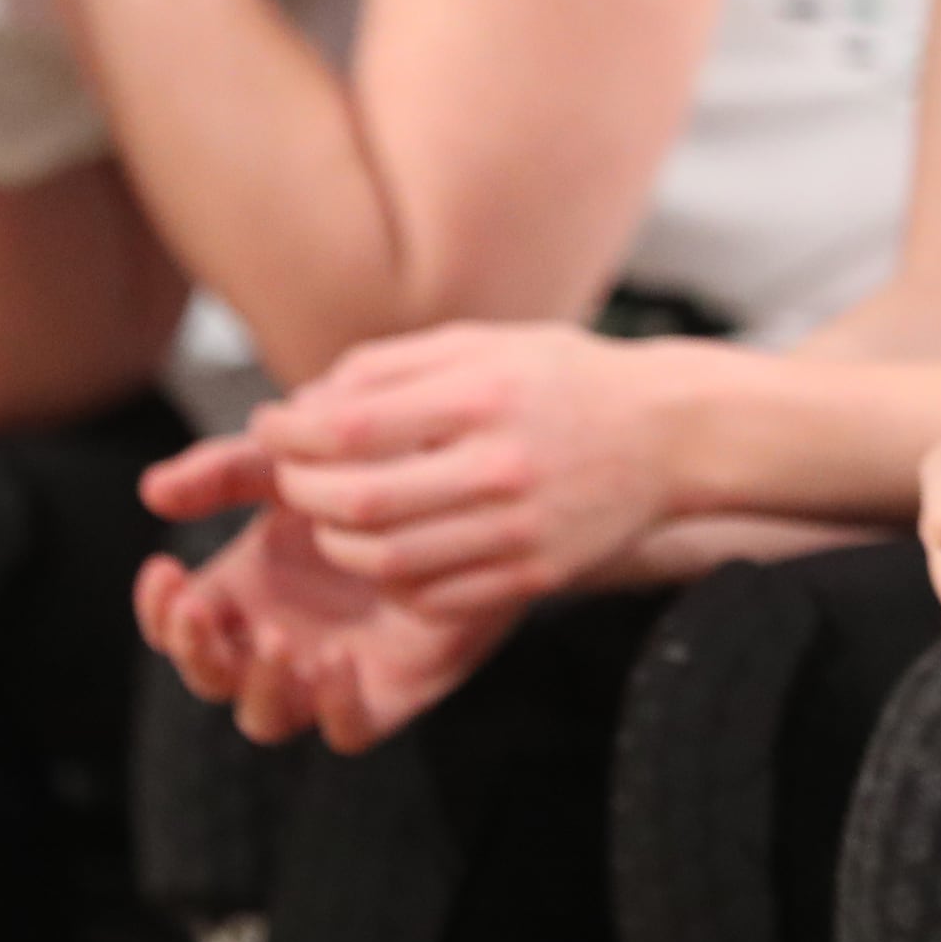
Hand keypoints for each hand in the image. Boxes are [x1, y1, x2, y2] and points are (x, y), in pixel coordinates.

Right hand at [132, 496, 523, 752]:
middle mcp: (277, 638)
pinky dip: (332, 709)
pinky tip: (336, 661)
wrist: (464, 488)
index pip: (176, 625)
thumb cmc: (373, 474)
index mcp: (244, 592)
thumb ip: (226, 471)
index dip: (158, 611)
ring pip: (266, 717)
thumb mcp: (292, 464)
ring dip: (257, 686)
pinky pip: (347, 731)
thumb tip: (152, 491)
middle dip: (194, 651)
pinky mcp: (387, 691)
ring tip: (275, 637)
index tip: (165, 569)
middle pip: (210, 677)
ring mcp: (327, 671)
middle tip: (200, 611)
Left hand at [226, 323, 700, 612]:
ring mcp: (520, 528)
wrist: (670, 432)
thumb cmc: (564, 380)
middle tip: (290, 480)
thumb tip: (306, 404)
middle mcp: (502, 463)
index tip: (271, 430)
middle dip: (302, 492)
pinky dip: (392, 582)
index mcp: (484, 394)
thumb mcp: (485, 344)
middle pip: (360, 499)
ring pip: (388, 560)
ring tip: (332, 519)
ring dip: (338, 543)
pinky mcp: (536, 574)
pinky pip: (434, 598)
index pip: (351, 427)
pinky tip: (388, 555)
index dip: (292, 435)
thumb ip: (394, 366)